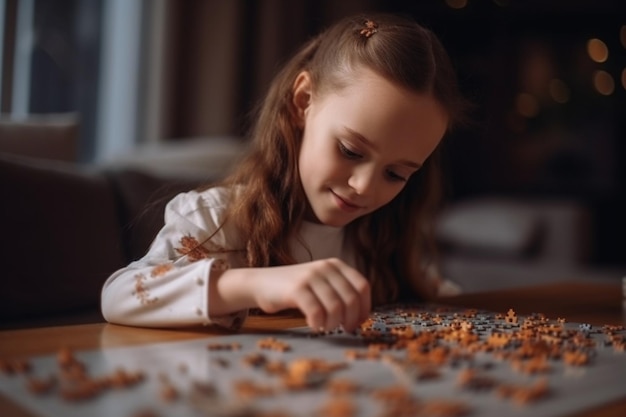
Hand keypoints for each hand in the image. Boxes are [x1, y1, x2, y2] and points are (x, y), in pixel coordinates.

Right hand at [252, 258, 370, 331]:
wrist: (261, 283)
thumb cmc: (294, 289)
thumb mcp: (321, 283)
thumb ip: (339, 292)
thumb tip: (360, 316)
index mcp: (335, 265)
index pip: (362, 286)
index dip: (364, 307)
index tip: (359, 322)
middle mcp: (325, 267)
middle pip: (351, 299)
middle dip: (351, 319)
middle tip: (343, 329)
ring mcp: (310, 276)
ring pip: (336, 307)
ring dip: (333, 323)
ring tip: (325, 327)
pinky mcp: (296, 289)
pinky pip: (317, 312)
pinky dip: (318, 323)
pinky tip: (313, 325)